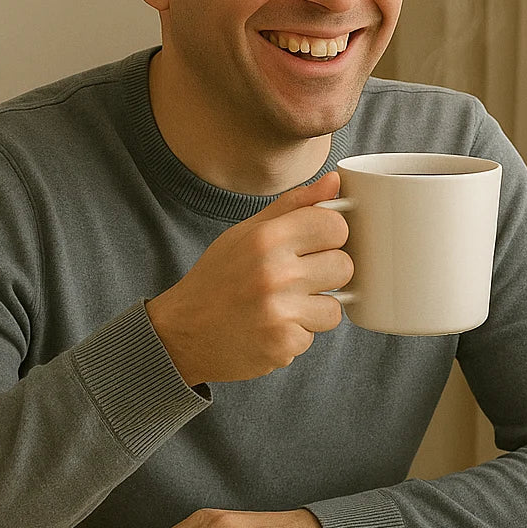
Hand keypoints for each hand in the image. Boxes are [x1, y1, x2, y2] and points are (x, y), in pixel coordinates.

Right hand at [145, 171, 351, 384]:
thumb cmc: (217, 279)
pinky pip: (314, 337)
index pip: (336, 226)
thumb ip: (293, 206)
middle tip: (295, 279)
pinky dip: (295, 335)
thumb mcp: (247, 233)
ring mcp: (280, 312)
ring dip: (314, 310)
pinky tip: (270, 328)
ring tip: (282, 306)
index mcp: (267, 238)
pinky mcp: (282, 345)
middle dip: (325, 274)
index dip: (329, 236)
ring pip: (335, 308)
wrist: (182, 332)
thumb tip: (334, 182)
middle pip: (344, 266)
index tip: (314, 245)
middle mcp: (275, 273)